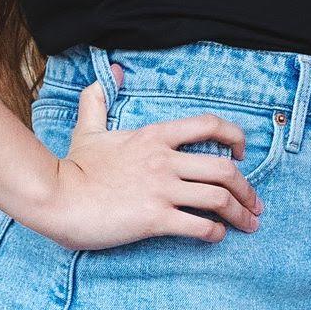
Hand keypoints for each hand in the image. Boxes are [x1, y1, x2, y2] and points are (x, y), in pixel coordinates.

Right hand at [28, 81, 261, 250]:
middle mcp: (164, 160)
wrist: (56, 197)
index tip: (242, 154)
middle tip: (254, 204)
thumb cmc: (73, 167)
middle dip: (247, 189)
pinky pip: (198, 226)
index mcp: (155, 136)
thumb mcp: (89, 129)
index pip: (210, 125)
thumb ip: (100, 100)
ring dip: (240, 214)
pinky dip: (215, 233)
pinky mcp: (154, 219)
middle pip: (225, 169)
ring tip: (248, 225)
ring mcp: (161, 190)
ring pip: (218, 199)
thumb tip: (112, 72)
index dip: (235, 137)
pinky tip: (216, 236)